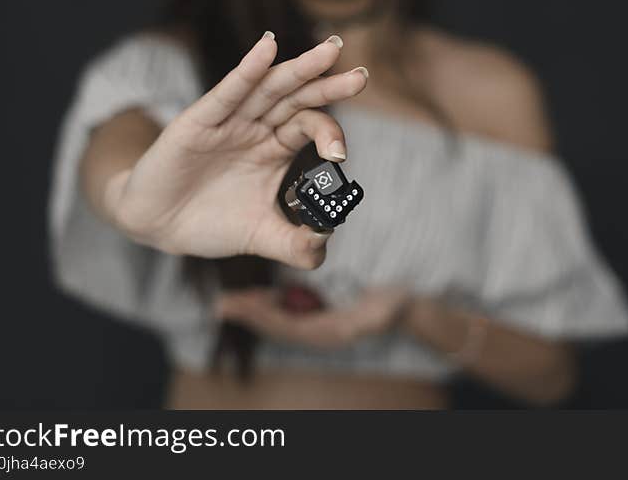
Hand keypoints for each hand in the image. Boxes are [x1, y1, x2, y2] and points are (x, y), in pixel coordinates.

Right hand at [106, 32, 367, 268]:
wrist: (156, 226)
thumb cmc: (209, 222)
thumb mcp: (260, 236)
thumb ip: (295, 245)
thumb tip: (325, 245)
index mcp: (275, 148)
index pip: (311, 126)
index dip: (330, 134)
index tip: (340, 155)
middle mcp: (257, 128)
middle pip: (299, 99)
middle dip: (330, 86)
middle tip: (362, 77)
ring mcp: (230, 121)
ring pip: (270, 88)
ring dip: (301, 68)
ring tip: (331, 51)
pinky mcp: (199, 122)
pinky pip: (228, 92)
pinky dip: (248, 70)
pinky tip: (267, 49)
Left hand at [216, 286, 412, 348]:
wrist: (404, 304)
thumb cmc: (394, 305)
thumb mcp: (383, 312)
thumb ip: (369, 319)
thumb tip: (352, 327)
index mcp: (329, 332)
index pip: (288, 328)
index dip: (263, 318)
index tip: (241, 306)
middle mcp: (318, 331)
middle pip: (276, 326)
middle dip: (249, 315)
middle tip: (223, 305)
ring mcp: (316, 324)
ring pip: (277, 319)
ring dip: (253, 310)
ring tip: (228, 302)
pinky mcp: (316, 314)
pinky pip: (286, 312)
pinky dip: (268, 304)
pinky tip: (256, 296)